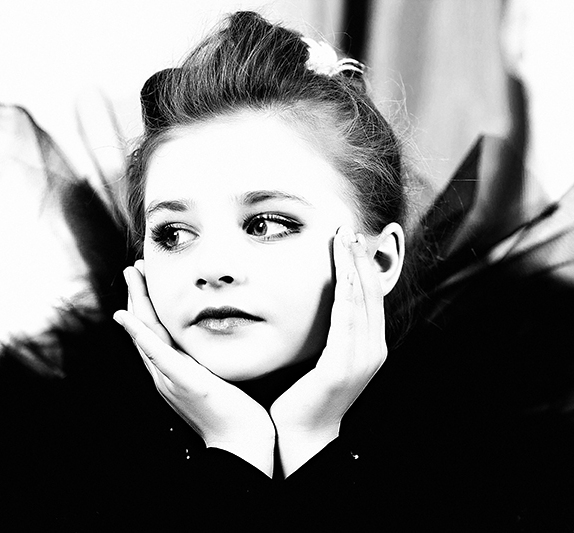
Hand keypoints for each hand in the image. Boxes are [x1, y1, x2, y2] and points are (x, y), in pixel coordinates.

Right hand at [114, 261, 275, 475]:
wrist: (243, 444)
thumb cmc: (240, 413)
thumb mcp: (222, 376)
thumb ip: (214, 357)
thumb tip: (224, 333)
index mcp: (176, 371)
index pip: (157, 331)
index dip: (149, 304)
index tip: (147, 278)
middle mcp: (167, 374)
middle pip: (146, 328)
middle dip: (138, 295)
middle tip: (133, 267)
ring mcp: (171, 378)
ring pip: (147, 334)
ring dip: (136, 303)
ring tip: (131, 276)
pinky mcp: (183, 381)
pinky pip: (156, 354)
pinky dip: (140, 334)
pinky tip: (128, 317)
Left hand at [270, 226, 386, 476]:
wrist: (303, 435)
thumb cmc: (306, 397)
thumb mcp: (323, 359)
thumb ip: (328, 334)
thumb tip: (317, 306)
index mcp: (369, 348)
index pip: (369, 298)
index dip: (362, 267)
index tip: (349, 240)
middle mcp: (372, 350)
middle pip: (370, 293)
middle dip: (359, 259)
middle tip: (348, 229)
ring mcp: (361, 358)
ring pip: (361, 300)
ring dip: (353, 267)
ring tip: (343, 239)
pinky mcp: (343, 365)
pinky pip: (346, 320)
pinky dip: (345, 292)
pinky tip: (339, 271)